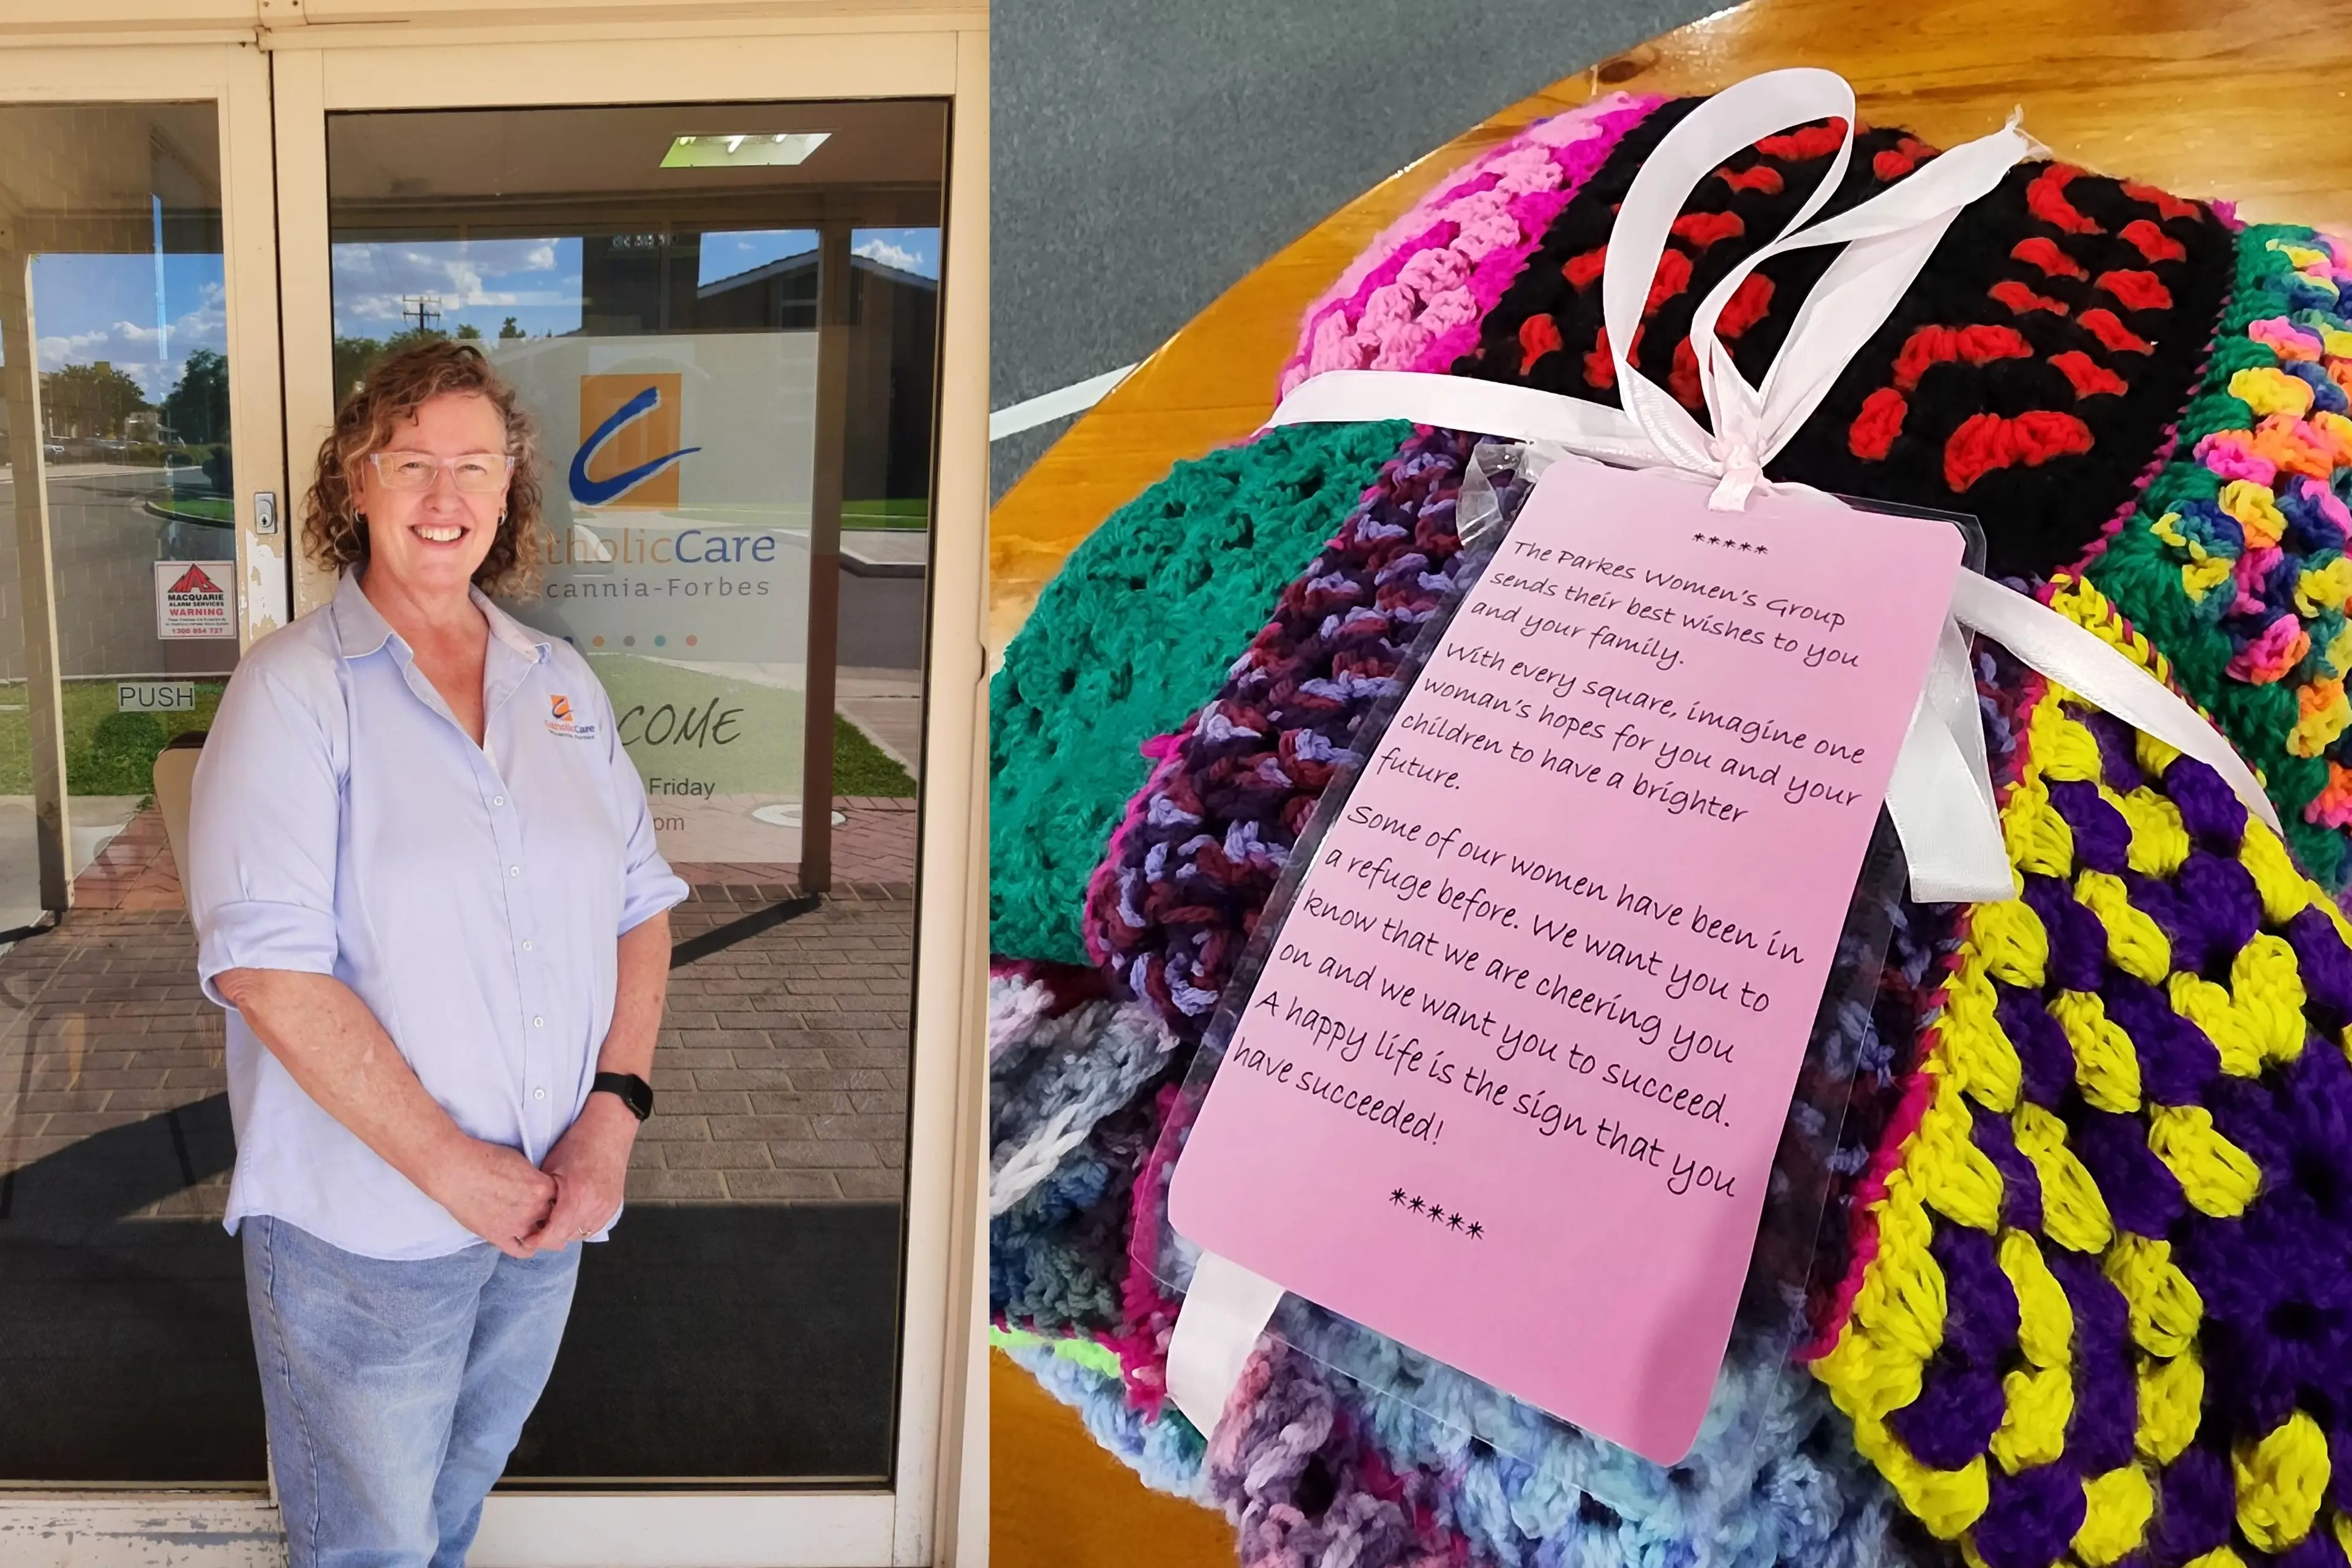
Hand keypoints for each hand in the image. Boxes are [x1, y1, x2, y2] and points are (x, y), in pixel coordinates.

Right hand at [435, 1139, 559, 1259]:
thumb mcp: (521, 1161)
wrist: (456, 1171)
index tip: (557, 1200)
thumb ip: (535, 1177)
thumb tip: (541, 1184)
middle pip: (553, 1217)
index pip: (562, 1197)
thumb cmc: (485, 1159)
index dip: (560, 1198)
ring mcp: (517, 1225)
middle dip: (553, 1216)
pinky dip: (527, 1249)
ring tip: (545, 1233)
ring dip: (542, 1234)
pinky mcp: (498, 1236)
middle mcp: (534, 1209)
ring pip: (540, 1236)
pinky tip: (529, 1246)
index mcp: (543, 1187)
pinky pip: (520, 1250)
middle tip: (552, 1217)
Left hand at [518, 1093, 637, 1254]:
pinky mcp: (614, 1205)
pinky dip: (581, 1225)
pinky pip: (593, 1226)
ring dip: (566, 1232)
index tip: (526, 1238)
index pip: (553, 1235)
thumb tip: (528, 1214)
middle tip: (536, 1228)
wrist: (609, 1130)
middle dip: (550, 1236)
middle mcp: (594, 1205)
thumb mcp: (550, 1168)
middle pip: (566, 1238)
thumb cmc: (579, 1142)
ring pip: (580, 1235)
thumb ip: (540, 1196)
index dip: (536, 1240)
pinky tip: (571, 1214)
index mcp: (576, 1196)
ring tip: (554, 1220)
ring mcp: (607, 1207)